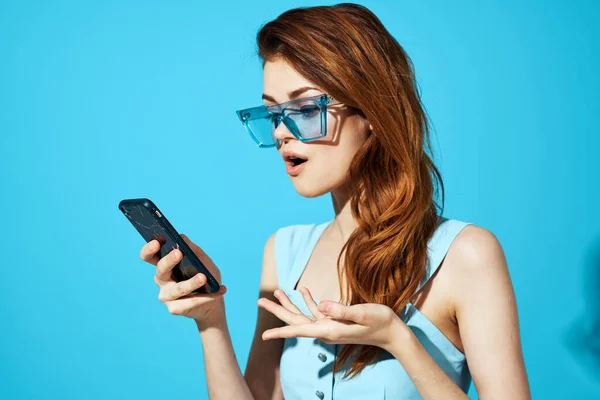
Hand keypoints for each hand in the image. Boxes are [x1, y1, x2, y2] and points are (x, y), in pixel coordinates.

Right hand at [140, 233, 226, 324]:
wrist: (213, 302)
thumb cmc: (205, 276)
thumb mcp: (202, 260)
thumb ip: (192, 249)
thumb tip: (181, 236)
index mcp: (165, 266)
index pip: (149, 256)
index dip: (149, 249)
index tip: (156, 242)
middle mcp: (162, 280)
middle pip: (160, 270)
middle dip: (168, 261)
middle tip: (178, 253)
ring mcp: (166, 296)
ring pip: (177, 289)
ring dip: (191, 283)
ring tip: (203, 277)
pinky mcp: (175, 308)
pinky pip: (190, 302)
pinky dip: (207, 297)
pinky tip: (221, 290)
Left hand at [257, 287, 401, 350]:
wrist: (392, 333)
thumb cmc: (380, 322)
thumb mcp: (362, 313)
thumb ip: (341, 310)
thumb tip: (320, 305)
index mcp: (329, 330)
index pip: (299, 330)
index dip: (280, 331)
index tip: (263, 335)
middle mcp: (326, 330)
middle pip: (295, 321)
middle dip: (277, 310)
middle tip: (260, 300)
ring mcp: (330, 326)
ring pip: (303, 316)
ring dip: (289, 303)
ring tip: (275, 291)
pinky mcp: (335, 321)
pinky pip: (316, 312)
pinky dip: (308, 301)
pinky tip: (303, 290)